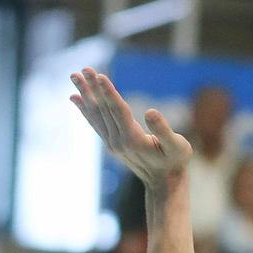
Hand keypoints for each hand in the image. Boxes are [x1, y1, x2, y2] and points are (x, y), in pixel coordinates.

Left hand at [69, 67, 192, 188]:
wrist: (164, 182)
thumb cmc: (175, 161)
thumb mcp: (177, 146)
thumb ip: (164, 130)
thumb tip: (152, 111)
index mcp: (133, 139)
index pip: (118, 110)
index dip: (109, 92)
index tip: (99, 75)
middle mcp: (118, 141)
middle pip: (102, 109)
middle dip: (92, 88)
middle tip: (82, 69)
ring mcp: (112, 143)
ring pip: (95, 114)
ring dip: (85, 94)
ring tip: (75, 76)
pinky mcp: (111, 143)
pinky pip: (95, 123)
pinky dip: (84, 110)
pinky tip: (76, 98)